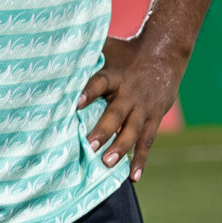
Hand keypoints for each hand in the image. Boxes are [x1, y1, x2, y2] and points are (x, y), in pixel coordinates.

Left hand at [77, 35, 184, 181]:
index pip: (100, 82)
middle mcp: (130, 93)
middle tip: (89, 146)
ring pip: (133, 131)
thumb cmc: (127, 50)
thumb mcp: (107, 46)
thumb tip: (56, 49)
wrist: (165, 53)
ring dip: (120, 147)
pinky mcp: (155, 118)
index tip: (74, 103)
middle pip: (115, 113)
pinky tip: (133, 176)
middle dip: (103, 130)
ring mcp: (144, 108)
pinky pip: (147, 141)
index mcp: (115, 75)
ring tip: (108, 164)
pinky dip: (140, 159)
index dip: (88, 92)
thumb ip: (86, 52)